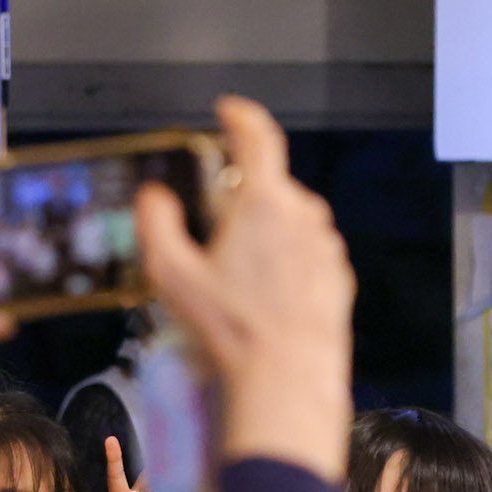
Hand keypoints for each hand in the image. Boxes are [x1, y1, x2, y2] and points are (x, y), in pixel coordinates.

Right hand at [135, 97, 355, 480]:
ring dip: (265, 233)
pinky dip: (287, 263)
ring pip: (290, 222)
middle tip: (213, 232)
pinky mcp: (337, 278)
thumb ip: (156, 223)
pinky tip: (264, 299)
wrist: (286, 379)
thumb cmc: (230, 330)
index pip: (257, 137)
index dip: (240, 117)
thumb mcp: (169, 274)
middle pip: (269, 185)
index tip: (229, 112)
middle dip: (240, 197)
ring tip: (237, 278)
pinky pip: (307, 255)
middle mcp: (303, 215)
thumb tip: (154, 198)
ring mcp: (326, 247)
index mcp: (263, 201)